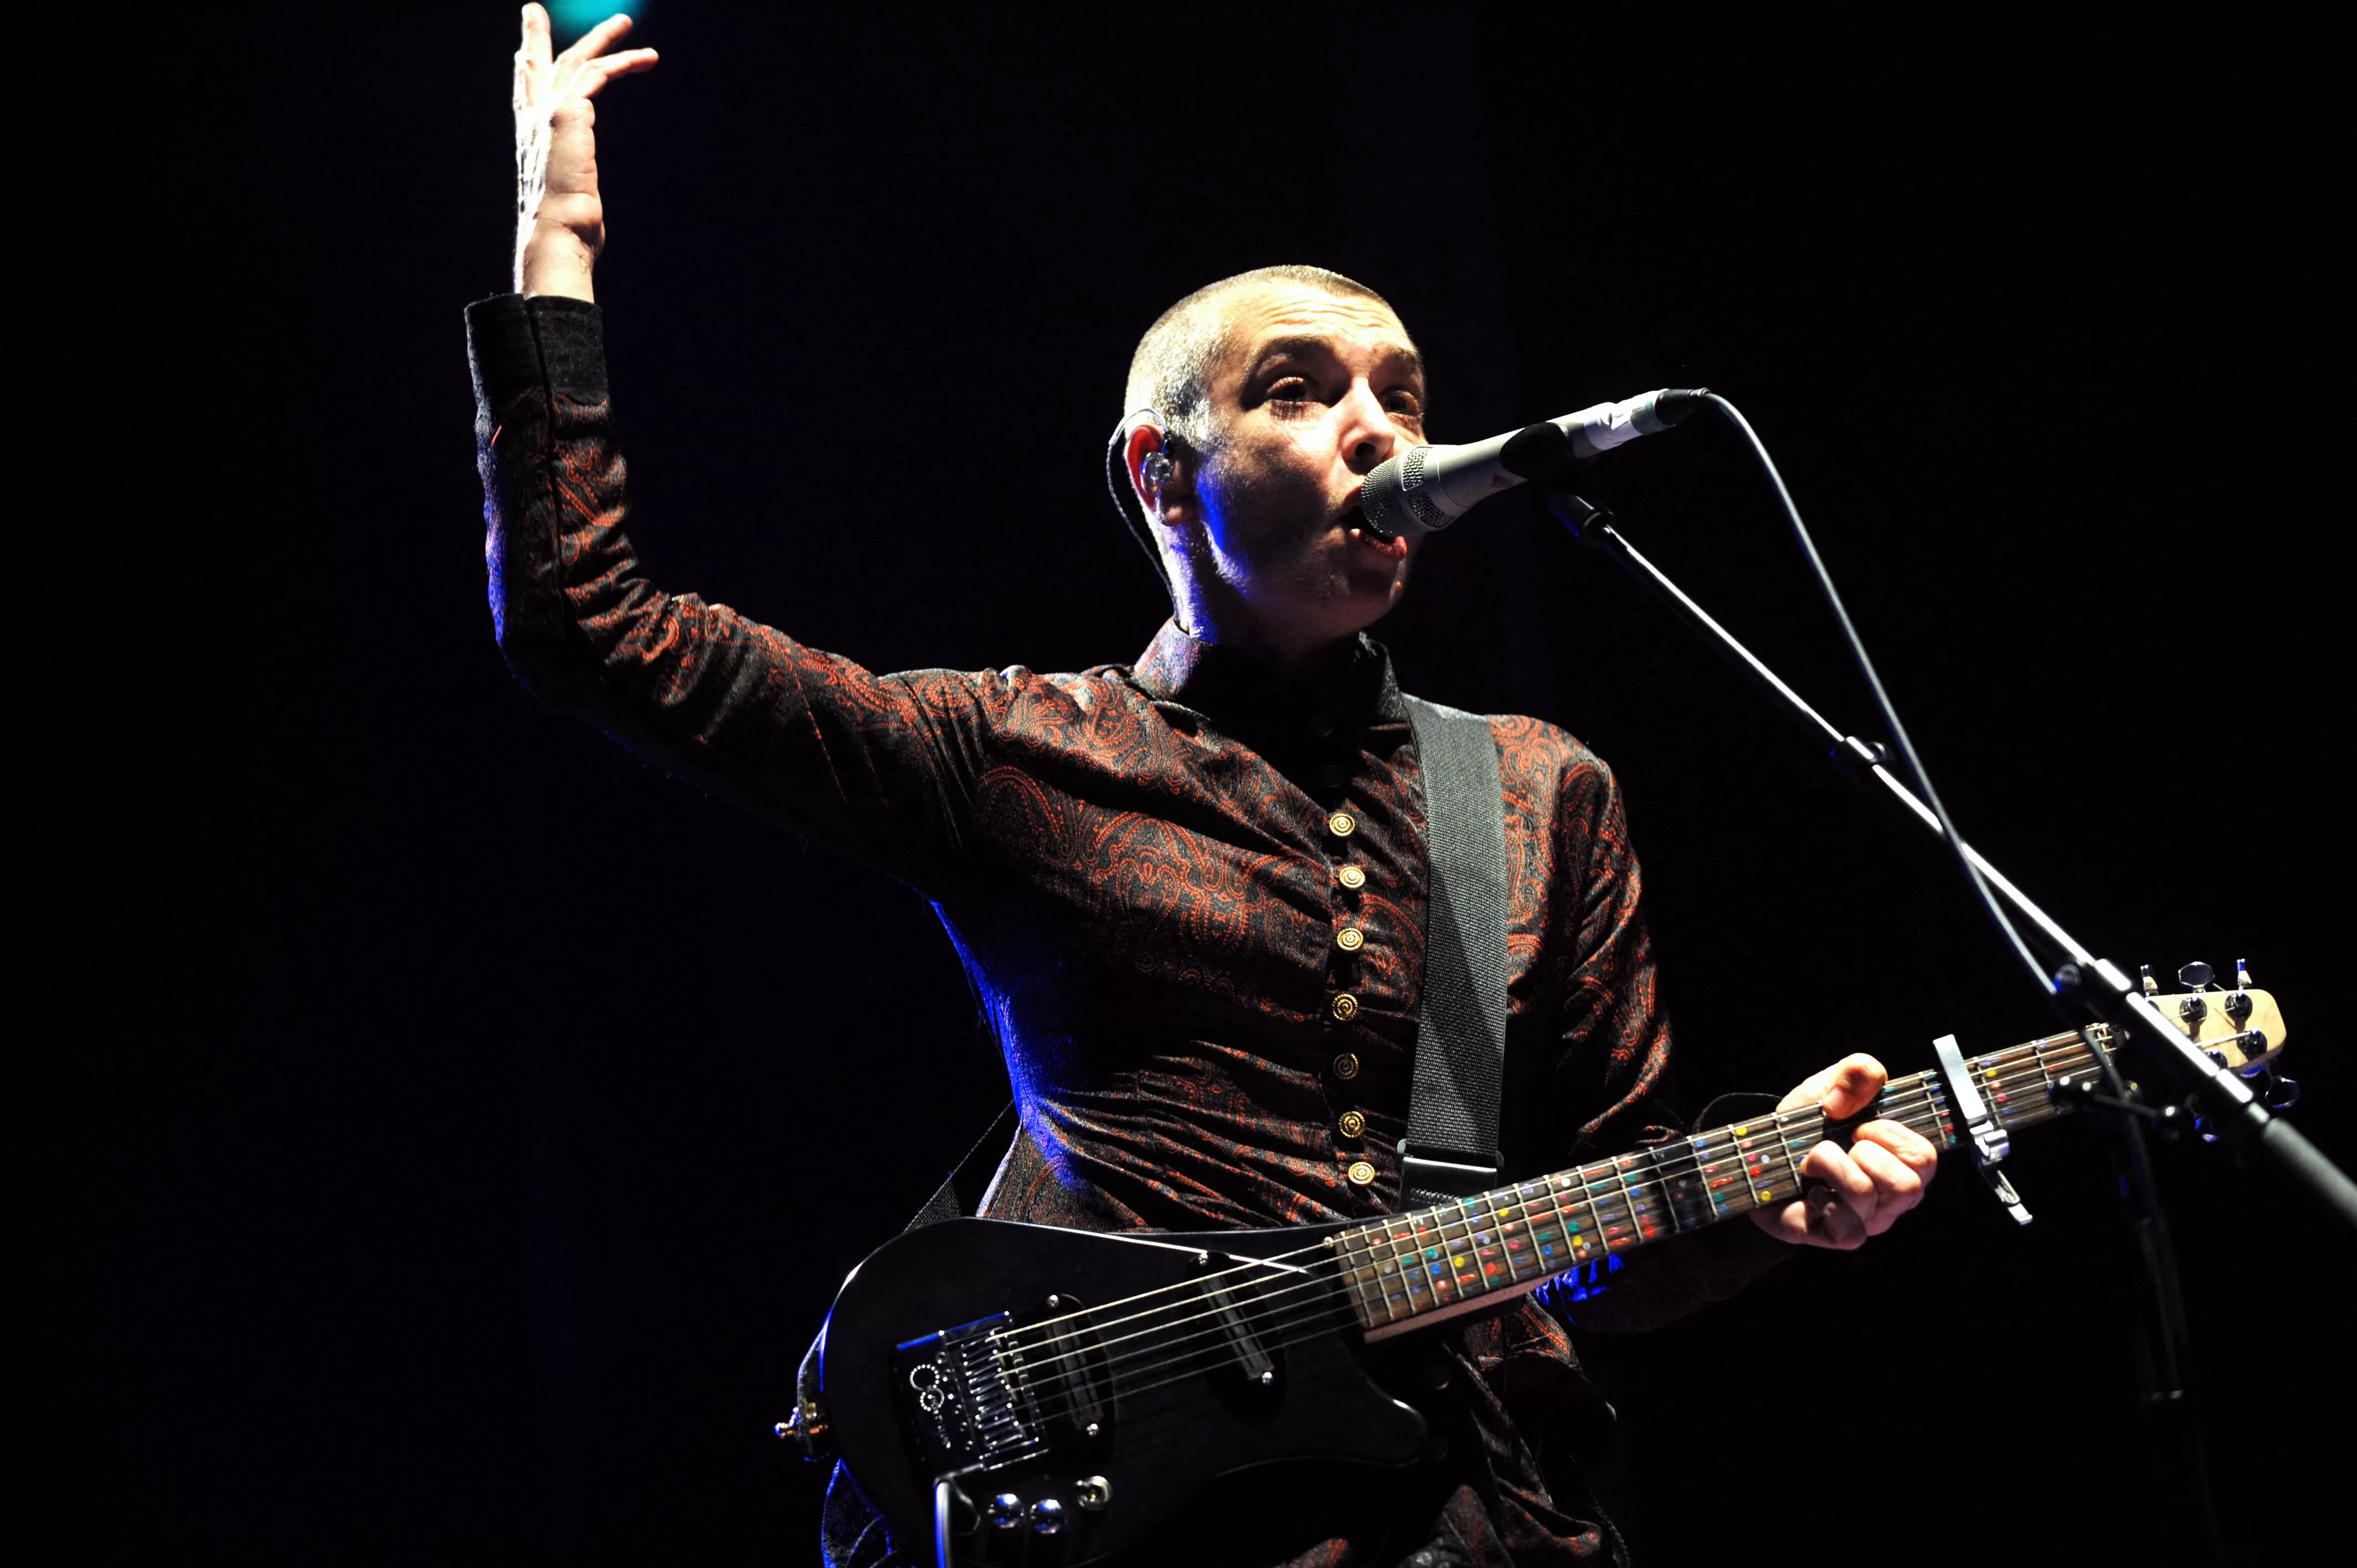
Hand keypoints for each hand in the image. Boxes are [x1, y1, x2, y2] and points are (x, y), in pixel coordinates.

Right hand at [512, 5, 658, 298]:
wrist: (557, 235)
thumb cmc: (565, 232)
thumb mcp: (568, 203)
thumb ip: (573, 191)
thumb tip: (585, 212)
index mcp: (530, 143)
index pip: (523, 96)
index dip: (523, 70)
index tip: (521, 51)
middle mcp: (532, 123)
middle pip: (535, 66)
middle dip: (536, 35)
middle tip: (533, 9)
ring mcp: (547, 115)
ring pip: (574, 61)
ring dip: (602, 38)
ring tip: (626, 22)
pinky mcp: (569, 114)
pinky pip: (596, 75)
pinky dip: (620, 63)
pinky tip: (644, 59)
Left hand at [1750, 1053, 1937, 1249]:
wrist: (1765, 1156)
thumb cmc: (1810, 1127)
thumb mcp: (1832, 1087)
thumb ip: (1858, 1072)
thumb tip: (1845, 1101)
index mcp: (1904, 1162)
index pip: (1925, 1157)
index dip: (1889, 1133)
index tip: (1861, 1125)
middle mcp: (1895, 1198)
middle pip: (1909, 1185)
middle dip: (1866, 1152)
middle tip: (1843, 1144)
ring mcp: (1871, 1221)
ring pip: (1867, 1195)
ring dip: (1833, 1165)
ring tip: (1817, 1160)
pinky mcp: (1843, 1236)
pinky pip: (1844, 1221)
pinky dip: (1819, 1193)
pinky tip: (1811, 1188)